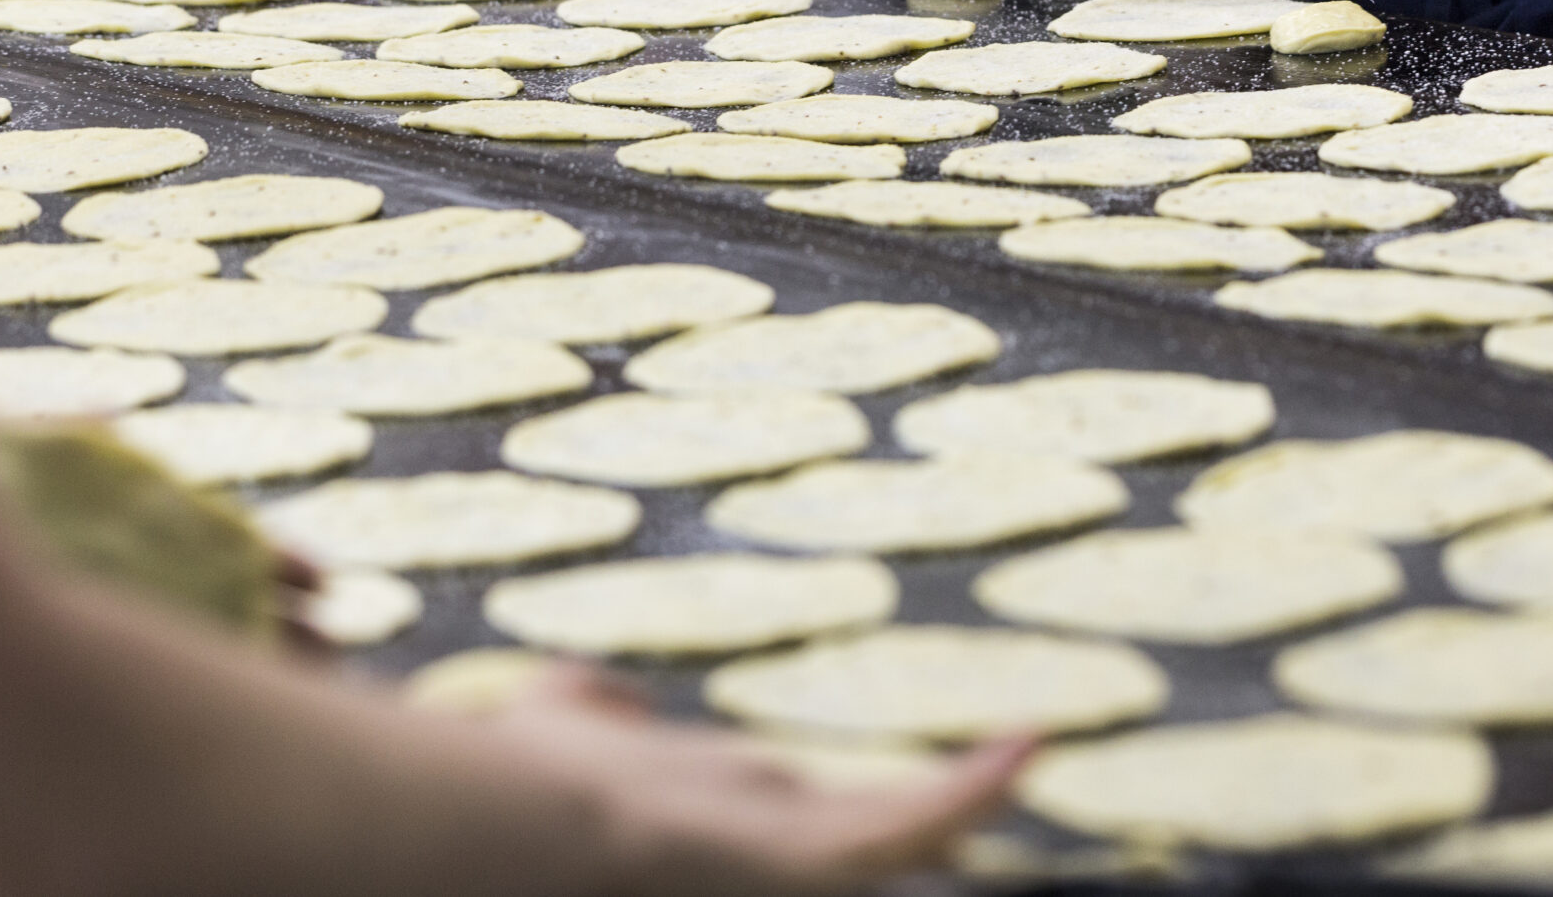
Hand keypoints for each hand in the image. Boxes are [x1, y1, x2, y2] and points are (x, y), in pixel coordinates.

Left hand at [488, 666, 1028, 895]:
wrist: (533, 828)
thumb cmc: (528, 785)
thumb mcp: (556, 725)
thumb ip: (587, 707)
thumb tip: (602, 696)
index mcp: (718, 818)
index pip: (796, 815)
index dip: (826, 809)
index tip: (860, 793)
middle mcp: (769, 844)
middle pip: (862, 829)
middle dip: (918, 817)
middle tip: (983, 779)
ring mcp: (799, 852)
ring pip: (898, 829)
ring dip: (963, 798)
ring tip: (1019, 761)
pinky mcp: (824, 855)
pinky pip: (916, 822)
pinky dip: (971, 788)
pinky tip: (1025, 747)